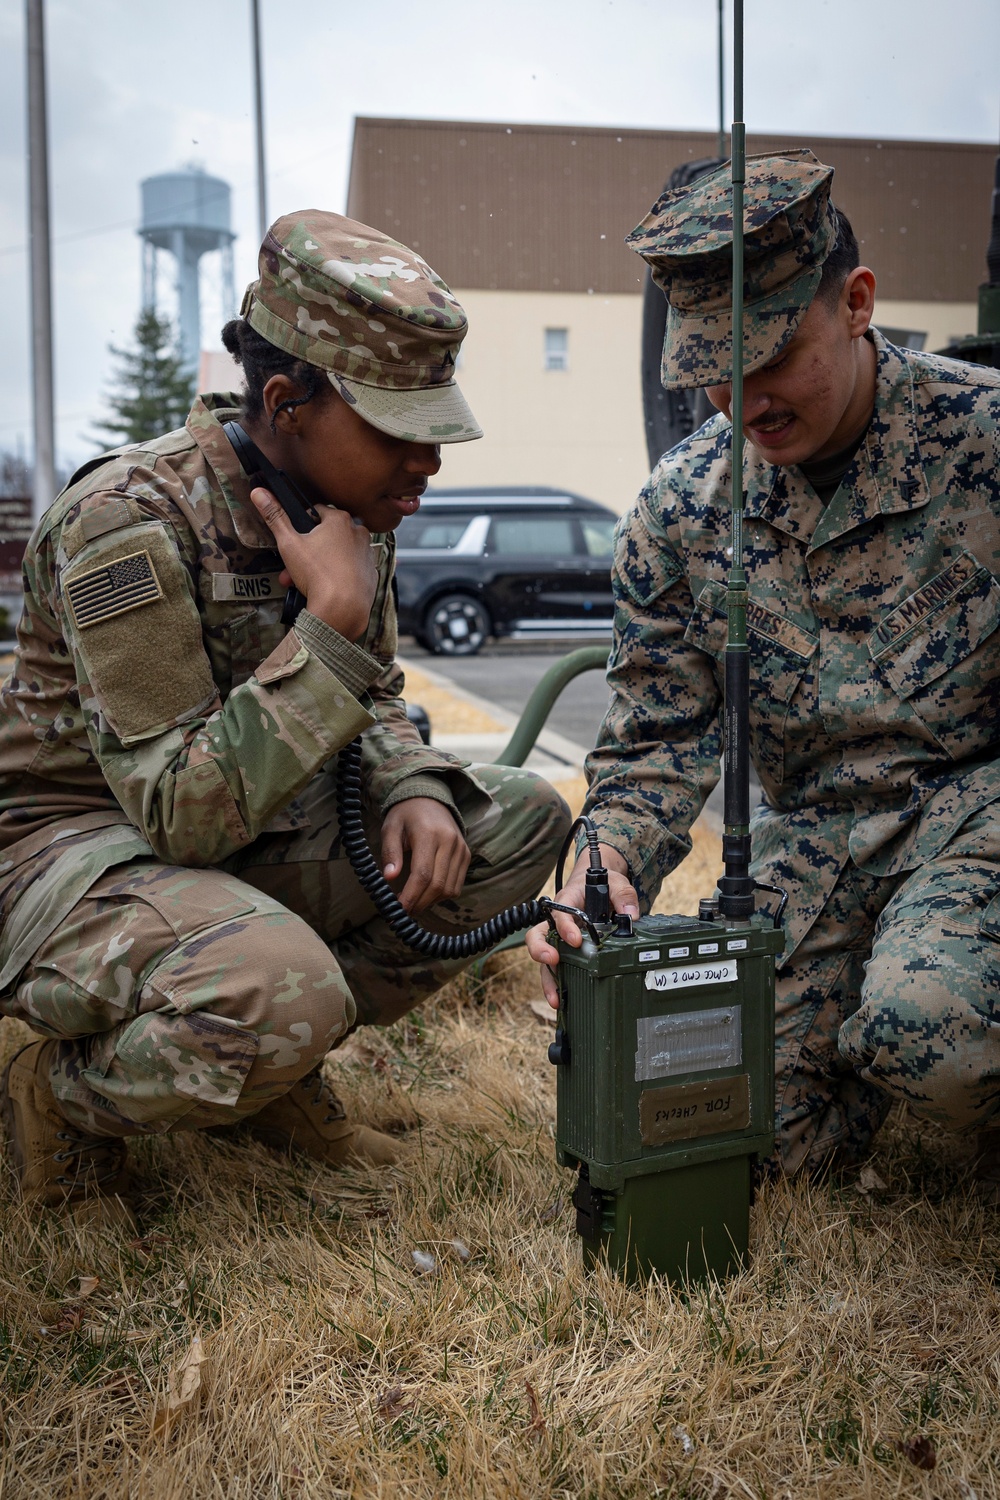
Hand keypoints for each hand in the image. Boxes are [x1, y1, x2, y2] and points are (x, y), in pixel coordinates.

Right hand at [249, 486, 377, 639]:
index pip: (317, 512)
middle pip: (327, 536)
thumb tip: (259, 493)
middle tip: (293, 569)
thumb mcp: (289, 543)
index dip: (301, 526)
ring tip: (305, 582)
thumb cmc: (317, 574)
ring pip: (339, 554)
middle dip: (308, 552)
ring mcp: (367, 554)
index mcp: (340, 520)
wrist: (342, 609)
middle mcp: (358, 532)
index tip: (294, 541)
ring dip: (321, 565)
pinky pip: (352, 570)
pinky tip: (327, 588)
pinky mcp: (371, 573)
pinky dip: (340, 576)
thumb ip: (275, 517)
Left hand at [380, 797, 470, 912]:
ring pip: (449, 888)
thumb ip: (390, 852)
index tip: (398, 910)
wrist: (429, 798)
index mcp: (429, 834)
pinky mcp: (466, 855)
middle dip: (419, 903)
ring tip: (413, 902)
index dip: (411, 896)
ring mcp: (461, 849)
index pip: (422, 874)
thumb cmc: (405, 815)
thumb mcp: (390, 828)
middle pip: (437, 885)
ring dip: (431, 902)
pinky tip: (427, 893)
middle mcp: (449, 842)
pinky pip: (457, 884)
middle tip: (403, 911)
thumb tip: (389, 878)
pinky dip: (442, 895)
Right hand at [525, 845, 638, 1008]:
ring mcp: (559, 938)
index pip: (560, 913)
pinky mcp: (566, 951)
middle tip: (552, 961)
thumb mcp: (616, 882)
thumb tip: (631, 915)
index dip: (565, 927)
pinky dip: (558, 984)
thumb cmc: (603, 884)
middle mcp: (557, 921)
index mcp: (567, 901)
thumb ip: (624, 894)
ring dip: (548, 978)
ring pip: (544, 958)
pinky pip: (557, 968)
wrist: (600, 885)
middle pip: (537, 935)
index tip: (576, 940)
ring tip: (556, 998)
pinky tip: (563, 1000)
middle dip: (541, 950)